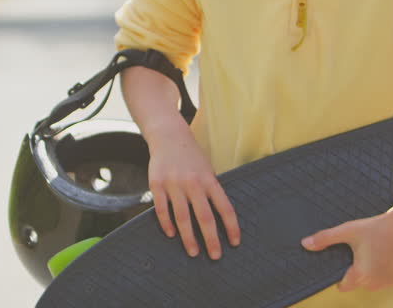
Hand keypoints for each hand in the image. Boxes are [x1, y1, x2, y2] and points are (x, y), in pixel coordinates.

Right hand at [145, 117, 240, 259]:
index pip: (225, 207)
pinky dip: (166, 223)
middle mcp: (193, 182)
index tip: (235, 242)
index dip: (231, 226)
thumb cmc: (192, 157)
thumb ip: (211, 191)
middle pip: (204, 216)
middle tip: (215, 256)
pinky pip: (162, 209)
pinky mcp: (157, 184)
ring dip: (188, 237)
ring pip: (182, 216)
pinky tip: (171, 235)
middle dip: (211, 239)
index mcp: (209, 180)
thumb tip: (219, 218)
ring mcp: (174, 183)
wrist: (169, 135)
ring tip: (193, 252)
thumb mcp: (207, 170)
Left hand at [301, 192, 392, 291]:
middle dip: (359, 272)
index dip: (341, 277)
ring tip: (375, 251)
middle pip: (359, 283)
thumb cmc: (377, 227)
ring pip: (374, 282)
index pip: (344, 286)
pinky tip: (387, 254)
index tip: (345, 264)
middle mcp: (376, 283)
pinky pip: (388, 279)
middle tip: (362, 251)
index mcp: (361, 274)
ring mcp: (390, 282)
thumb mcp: (349, 230)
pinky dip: (386, 271)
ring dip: (373, 272)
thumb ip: (325, 238)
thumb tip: (304, 244)